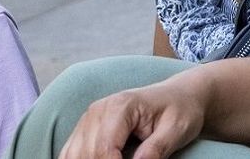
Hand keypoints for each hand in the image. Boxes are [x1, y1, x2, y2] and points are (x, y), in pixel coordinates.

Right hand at [58, 78, 206, 158]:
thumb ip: (156, 148)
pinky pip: (70, 151)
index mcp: (120, 106)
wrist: (178, 97)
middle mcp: (98, 110)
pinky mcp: (85, 128)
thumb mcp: (177, 129)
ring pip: (73, 154)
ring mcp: (89, 118)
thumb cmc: (179, 110)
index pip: (104, 148)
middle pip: (87, 153)